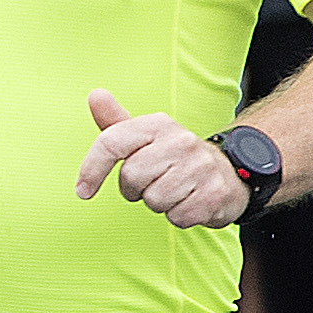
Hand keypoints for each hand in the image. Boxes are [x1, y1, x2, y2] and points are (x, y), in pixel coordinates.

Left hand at [76, 91, 249, 226]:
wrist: (229, 172)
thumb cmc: (174, 157)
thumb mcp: (145, 136)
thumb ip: (116, 122)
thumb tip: (95, 95)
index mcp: (158, 124)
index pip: (112, 142)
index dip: (92, 168)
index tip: (83, 190)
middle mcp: (181, 141)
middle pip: (132, 178)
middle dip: (135, 189)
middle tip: (151, 182)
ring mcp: (200, 167)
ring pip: (154, 200)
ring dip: (158, 203)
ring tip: (173, 191)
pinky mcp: (213, 194)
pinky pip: (176, 217)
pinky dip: (178, 216)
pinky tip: (189, 201)